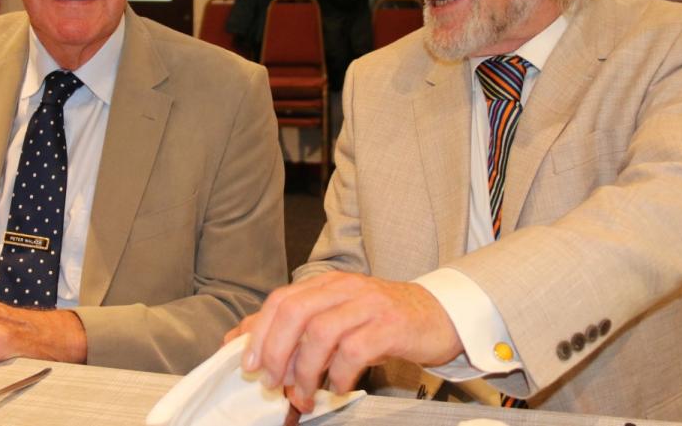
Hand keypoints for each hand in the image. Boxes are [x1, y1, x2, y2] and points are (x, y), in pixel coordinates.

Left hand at [233, 272, 462, 412]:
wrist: (440, 315)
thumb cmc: (382, 320)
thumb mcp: (336, 315)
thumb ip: (295, 325)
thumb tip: (241, 338)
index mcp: (327, 284)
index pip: (281, 299)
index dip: (258, 332)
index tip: (248, 365)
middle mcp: (345, 288)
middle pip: (295, 312)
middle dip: (276, 351)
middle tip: (273, 383)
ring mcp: (368, 304)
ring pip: (321, 332)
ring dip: (306, 371)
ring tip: (304, 396)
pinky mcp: (391, 325)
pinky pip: (355, 350)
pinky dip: (339, 375)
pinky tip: (338, 389)